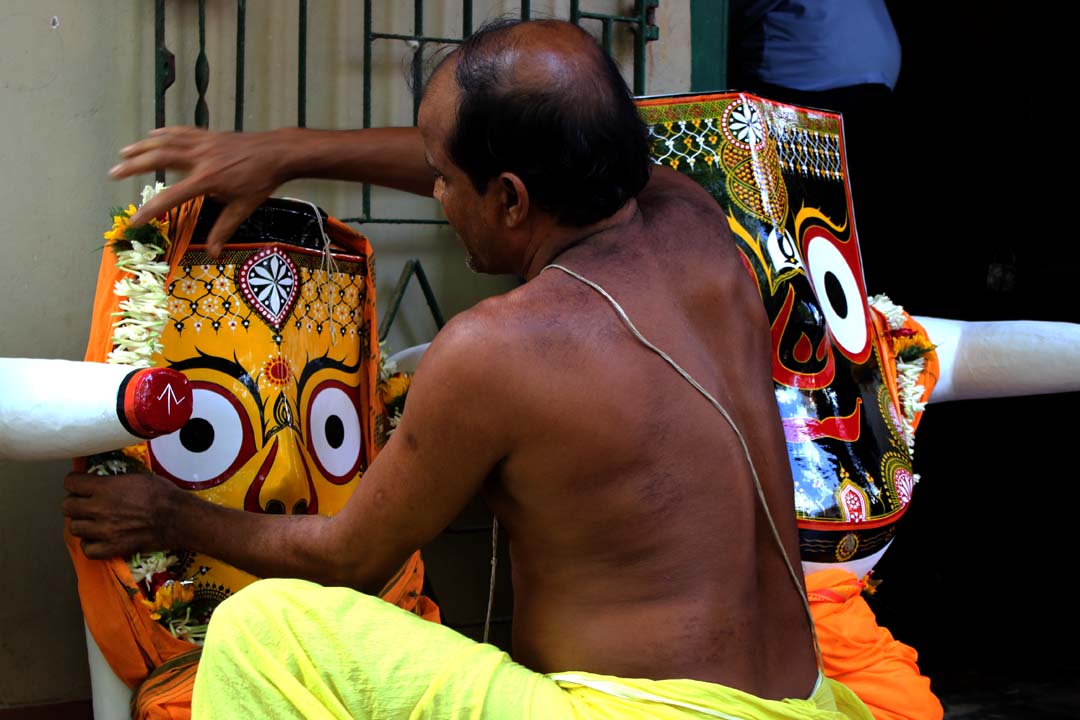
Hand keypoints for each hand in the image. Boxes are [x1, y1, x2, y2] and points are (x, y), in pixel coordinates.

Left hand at [63, 471, 180, 558]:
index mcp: (104, 487)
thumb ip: (114, 481)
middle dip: (74, 503)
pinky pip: (87, 549)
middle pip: (66, 506)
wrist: (177, 518)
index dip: (75, 482)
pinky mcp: (111, 547)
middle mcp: (98, 508)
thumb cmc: (162, 494)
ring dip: (82, 524)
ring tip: (93, 522)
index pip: (71, 482)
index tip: (80, 484)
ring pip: (74, 528)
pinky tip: (99, 539)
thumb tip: (103, 482)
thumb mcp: (137, 477)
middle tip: (85, 504)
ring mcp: (103, 530)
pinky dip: (91, 544)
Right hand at [109, 126, 289, 256]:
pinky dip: (165, 133)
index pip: (171, 197)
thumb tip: (215, 253)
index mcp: (206, 179)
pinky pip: (181, 132)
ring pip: (166, 142)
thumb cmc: (260, 182)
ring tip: (123, 153)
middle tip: (113, 173)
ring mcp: (202, 143)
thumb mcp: (242, 208)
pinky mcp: (208, 135)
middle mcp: (199, 158)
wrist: (276, 152)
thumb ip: (224, 229)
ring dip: (143, 147)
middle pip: (159, 159)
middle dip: (134, 166)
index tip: (134, 220)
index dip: (150, 210)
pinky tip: (154, 135)